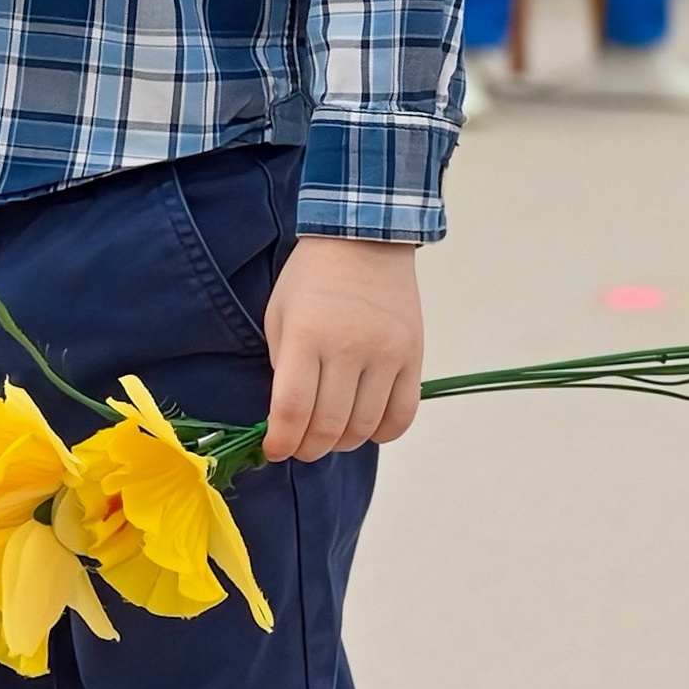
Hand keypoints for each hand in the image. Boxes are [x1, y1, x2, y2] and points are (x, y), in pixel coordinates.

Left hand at [262, 238, 422, 463]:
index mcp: (306, 335)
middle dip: (309, 448)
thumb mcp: (279, 314)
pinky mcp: (413, 356)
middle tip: (301, 447)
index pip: (292, 409)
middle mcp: (348, 347)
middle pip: (329, 425)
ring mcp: (386, 353)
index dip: (281, 441)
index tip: (274, 449)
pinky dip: (383, 433)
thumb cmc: (312, 277)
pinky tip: (366, 426)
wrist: (365, 240)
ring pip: (365, 426)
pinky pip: (402, 415)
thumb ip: (282, 368)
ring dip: (343, 443)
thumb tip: (289, 420)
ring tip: (331, 435)